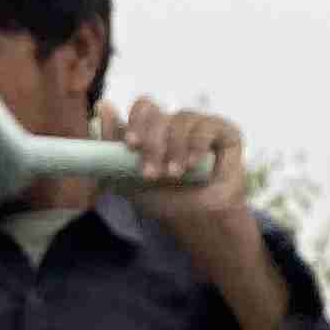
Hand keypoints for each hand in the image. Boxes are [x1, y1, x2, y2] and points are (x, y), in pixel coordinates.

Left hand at [114, 97, 246, 225]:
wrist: (199, 224)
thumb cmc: (165, 202)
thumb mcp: (128, 178)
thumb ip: (111, 144)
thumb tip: (103, 104)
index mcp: (158, 129)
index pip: (145, 108)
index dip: (137, 121)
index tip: (131, 145)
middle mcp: (180, 124)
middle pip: (161, 114)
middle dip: (152, 145)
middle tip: (151, 174)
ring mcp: (203, 126)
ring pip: (182, 119)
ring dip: (174, 149)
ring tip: (174, 175)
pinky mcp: (226, 133)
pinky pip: (207, 126)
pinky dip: (196, 145)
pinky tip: (193, 165)